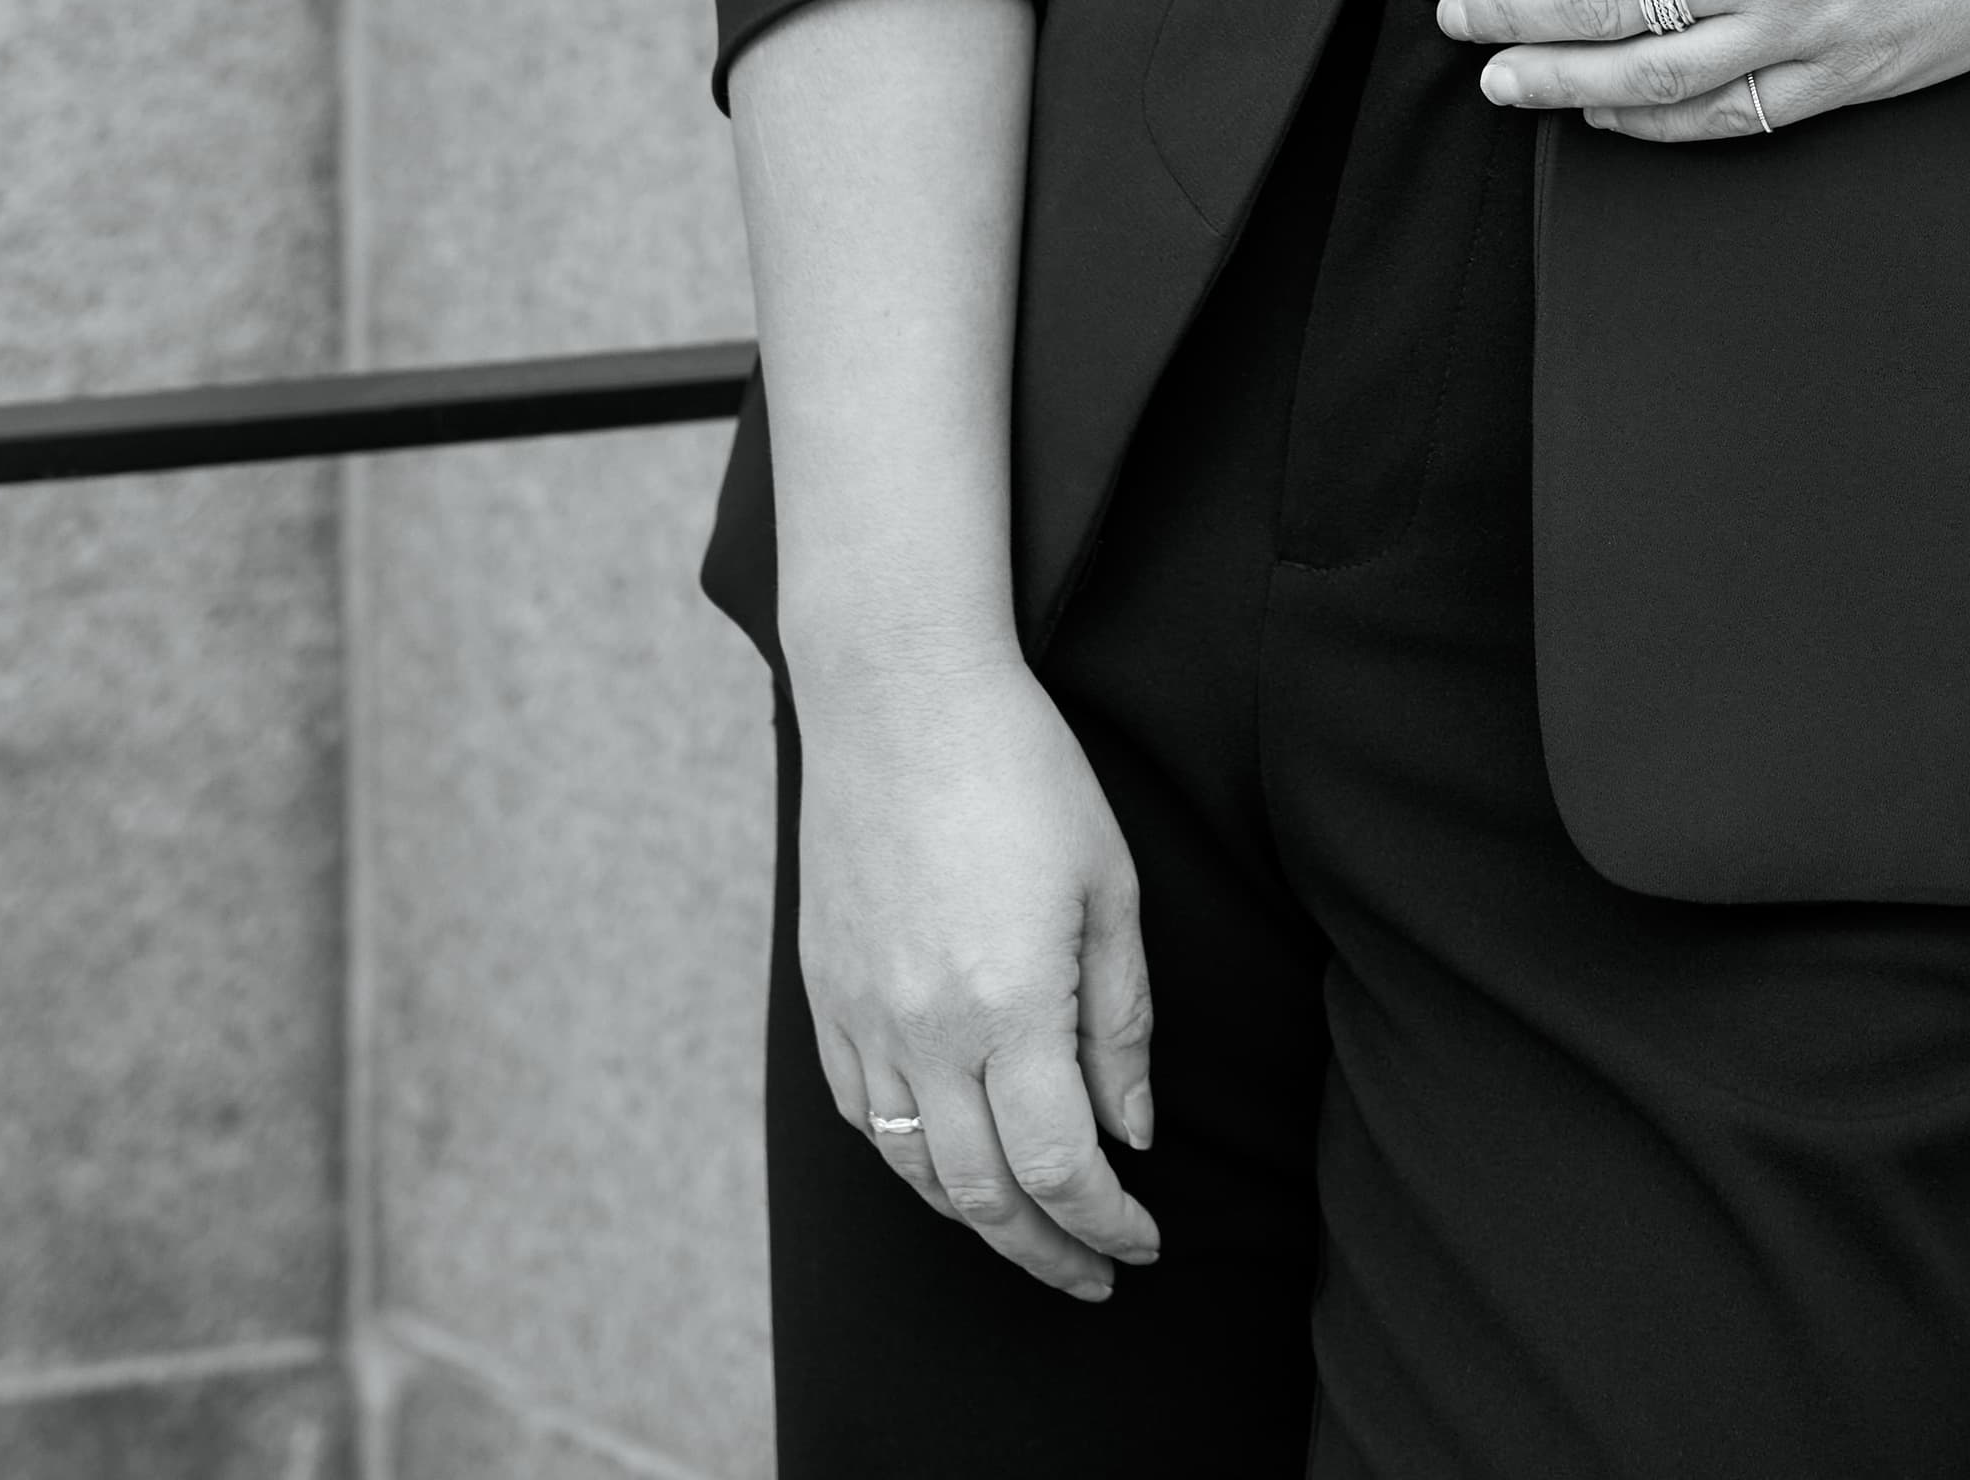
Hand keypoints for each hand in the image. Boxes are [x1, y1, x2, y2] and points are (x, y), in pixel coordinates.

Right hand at [790, 645, 1159, 1302]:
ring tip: (1034, 1232)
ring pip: (916, 1169)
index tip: (1144, 1243)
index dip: (1107, 1225)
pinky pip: (864, 1116)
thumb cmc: (1024, 772)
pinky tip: (952, 1159)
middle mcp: (925, 1032)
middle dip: (1045, 1252)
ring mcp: (863, 1019)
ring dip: (978, 1219)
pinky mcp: (825, 996)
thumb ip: (1121, 1021)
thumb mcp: (1109, 886)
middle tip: (1095, 1275)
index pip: (1060, 1170)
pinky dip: (913, 1159)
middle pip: (983, 1197)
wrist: (899, 695)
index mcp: (1009, 1007)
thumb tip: (1132, 1133)